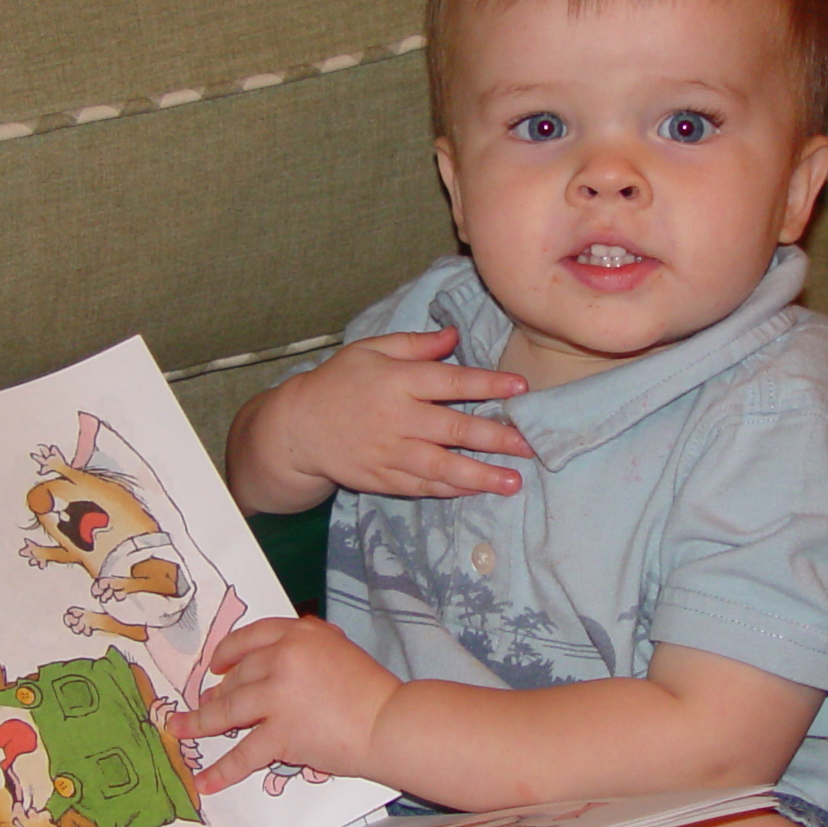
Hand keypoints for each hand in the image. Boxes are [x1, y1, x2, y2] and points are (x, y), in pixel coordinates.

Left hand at [177, 617, 398, 793]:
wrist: (390, 721)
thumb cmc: (371, 690)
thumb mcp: (338, 650)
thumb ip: (306, 648)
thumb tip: (270, 659)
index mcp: (300, 633)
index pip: (250, 636)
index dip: (227, 652)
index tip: (215, 665)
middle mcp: (284, 657)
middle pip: (237, 676)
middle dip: (216, 693)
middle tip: (204, 704)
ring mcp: (280, 695)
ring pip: (227, 710)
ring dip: (198, 722)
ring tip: (178, 730)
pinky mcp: (282, 733)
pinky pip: (243, 754)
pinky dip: (221, 770)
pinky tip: (204, 781)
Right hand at [229, 327, 532, 512]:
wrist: (297, 428)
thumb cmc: (338, 382)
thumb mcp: (370, 351)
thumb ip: (414, 345)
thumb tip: (453, 335)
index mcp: (397, 381)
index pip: (450, 381)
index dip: (488, 384)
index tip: (521, 388)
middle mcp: (397, 418)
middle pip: (454, 428)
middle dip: (496, 438)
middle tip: (530, 446)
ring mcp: (390, 453)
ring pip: (442, 467)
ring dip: (480, 475)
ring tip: (513, 482)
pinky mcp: (382, 479)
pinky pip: (422, 487)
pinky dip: (451, 490)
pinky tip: (476, 491)